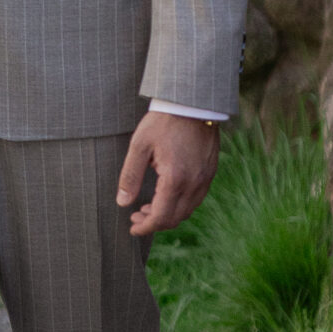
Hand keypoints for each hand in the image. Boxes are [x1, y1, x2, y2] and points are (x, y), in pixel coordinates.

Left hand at [117, 112, 218, 237]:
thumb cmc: (163, 121)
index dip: (145, 227)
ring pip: (187, 210)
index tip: (132, 228)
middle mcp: (194, 184)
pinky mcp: (210, 172)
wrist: (193, 103)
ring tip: (148, 207)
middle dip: (154, 223)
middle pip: (175, 218)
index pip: (160, 217)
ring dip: (168, 215)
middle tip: (136, 216)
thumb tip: (122, 202)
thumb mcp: (139, 146)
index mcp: (175, 180)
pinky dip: (180, 204)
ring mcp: (205, 179)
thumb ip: (130, 176)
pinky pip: (196, 198)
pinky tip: (166, 195)